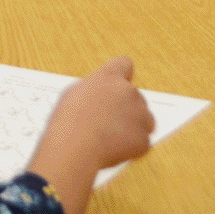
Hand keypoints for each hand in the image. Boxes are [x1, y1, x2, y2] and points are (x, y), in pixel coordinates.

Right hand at [38, 55, 154, 175]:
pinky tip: (114, 150)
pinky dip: (132, 148)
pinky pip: (142, 142)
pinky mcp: (143, 138)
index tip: (118, 86)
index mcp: (109, 77)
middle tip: (109, 122)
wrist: (74, 146)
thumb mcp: (75, 93)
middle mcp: (128, 91)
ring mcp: (139, 114)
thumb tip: (102, 96)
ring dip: (134, 127)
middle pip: (137, 97)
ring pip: (146, 119)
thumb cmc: (68, 120)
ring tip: (112, 138)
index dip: (122, 75)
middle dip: (127, 108)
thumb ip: (95, 90)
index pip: (124, 64)